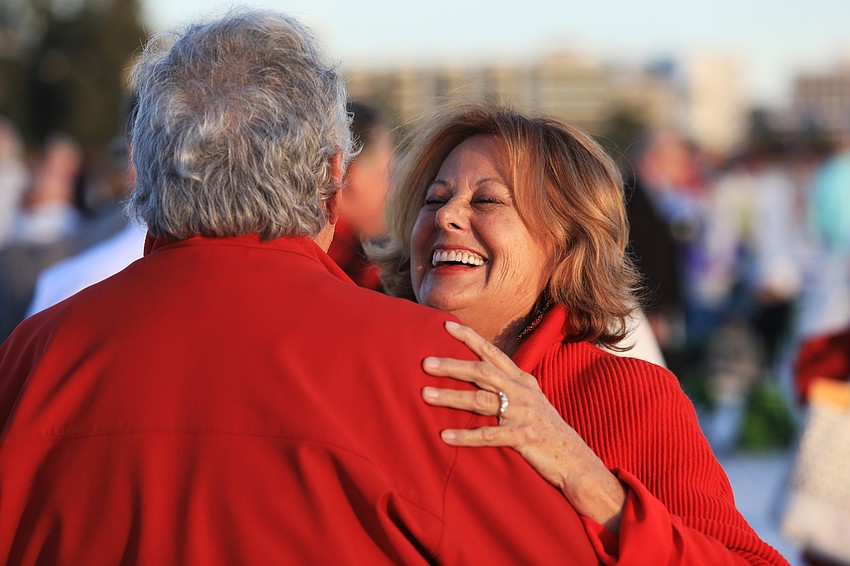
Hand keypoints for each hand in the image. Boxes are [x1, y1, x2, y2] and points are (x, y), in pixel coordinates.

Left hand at [422, 320, 626, 532]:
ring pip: (481, 400)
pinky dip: (465, 436)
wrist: (575, 459)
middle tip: (425, 363)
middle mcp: (522, 392)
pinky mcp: (523, 437)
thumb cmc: (546, 430)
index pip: (492, 353)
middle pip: (482, 372)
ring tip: (425, 395)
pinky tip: (445, 436)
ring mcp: (523, 413)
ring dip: (451, 397)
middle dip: (452, 366)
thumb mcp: (530, 401)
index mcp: (522, 380)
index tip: (446, 326)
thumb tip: (479, 375)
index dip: (469, 338)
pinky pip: (489, 435)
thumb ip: (507, 386)